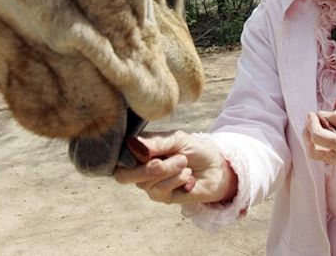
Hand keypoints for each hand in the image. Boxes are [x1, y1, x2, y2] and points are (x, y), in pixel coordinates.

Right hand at [113, 131, 236, 204]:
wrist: (216, 167)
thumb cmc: (195, 149)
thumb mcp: (177, 138)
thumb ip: (156, 142)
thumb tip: (135, 145)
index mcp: (140, 150)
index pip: (119, 155)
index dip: (124, 155)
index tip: (141, 150)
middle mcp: (140, 168)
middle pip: (123, 175)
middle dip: (144, 169)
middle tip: (162, 161)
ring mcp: (150, 184)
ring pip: (146, 182)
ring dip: (168, 170)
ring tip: (184, 162)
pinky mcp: (162, 197)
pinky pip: (160, 191)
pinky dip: (176, 180)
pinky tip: (187, 175)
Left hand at [304, 109, 335, 174]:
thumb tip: (322, 114)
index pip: (319, 138)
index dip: (311, 124)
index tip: (312, 114)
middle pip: (313, 151)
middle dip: (307, 135)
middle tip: (312, 121)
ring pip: (319, 156)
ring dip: (314, 140)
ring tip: (320, 125)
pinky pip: (328, 157)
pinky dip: (324, 145)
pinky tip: (331, 134)